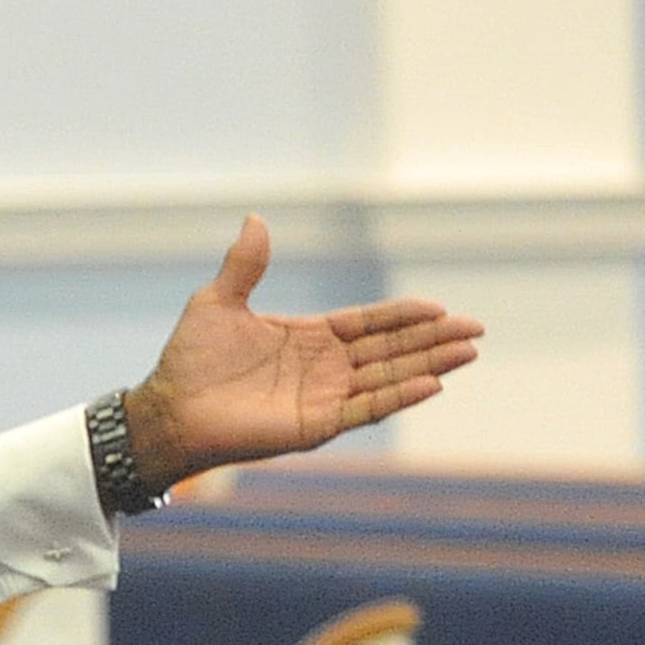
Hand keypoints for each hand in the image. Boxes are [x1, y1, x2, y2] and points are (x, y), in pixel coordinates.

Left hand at [118, 219, 482, 489]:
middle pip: (390, 349)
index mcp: (309, 338)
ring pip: (387, 378)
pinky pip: (365, 410)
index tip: (440, 307)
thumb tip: (255, 218)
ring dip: (428, 364)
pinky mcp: (315, 426)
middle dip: (432, 339)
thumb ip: (245, 265)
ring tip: (468, 351)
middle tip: (476, 329)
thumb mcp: (218, 302)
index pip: (369, 324)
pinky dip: (398, 397)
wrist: (168, 409)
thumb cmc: (189, 361)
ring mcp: (323, 398)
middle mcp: (324, 369)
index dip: (403, 316)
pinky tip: (431, 383)